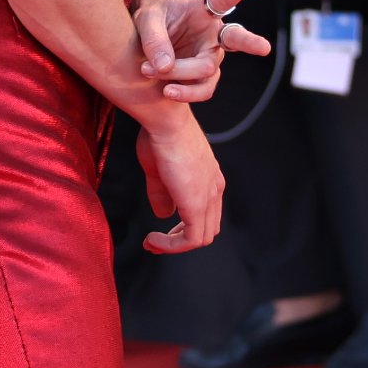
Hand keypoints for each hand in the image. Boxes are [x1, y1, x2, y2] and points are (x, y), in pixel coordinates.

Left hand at [134, 0, 270, 104]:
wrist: (142, 42)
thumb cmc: (150, 21)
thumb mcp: (146, 20)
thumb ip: (154, 39)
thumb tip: (165, 65)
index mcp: (203, 12)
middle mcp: (213, 35)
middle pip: (236, 39)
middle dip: (251, 42)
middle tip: (264, 47)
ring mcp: (209, 58)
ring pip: (206, 71)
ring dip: (181, 75)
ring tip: (153, 74)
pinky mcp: (201, 79)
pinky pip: (200, 90)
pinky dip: (183, 93)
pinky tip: (166, 91)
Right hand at [134, 106, 225, 255]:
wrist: (165, 122)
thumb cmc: (160, 136)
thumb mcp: (158, 170)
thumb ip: (161, 194)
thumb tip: (163, 215)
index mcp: (210, 178)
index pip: (206, 212)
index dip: (184, 226)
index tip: (162, 229)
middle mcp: (214, 188)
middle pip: (207, 228)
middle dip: (181, 239)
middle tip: (157, 240)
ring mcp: (208, 197)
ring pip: (201, 238)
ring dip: (174, 246)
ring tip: (152, 243)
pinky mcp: (196, 205)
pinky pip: (190, 240)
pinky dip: (171, 246)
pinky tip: (153, 239)